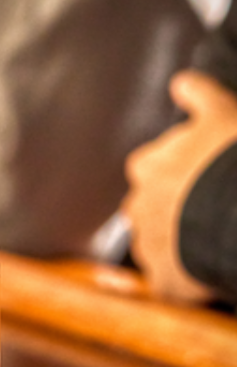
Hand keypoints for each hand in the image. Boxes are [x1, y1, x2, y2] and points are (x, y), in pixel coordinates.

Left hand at [123, 70, 236, 302]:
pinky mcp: (165, 281)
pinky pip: (173, 284)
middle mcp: (138, 204)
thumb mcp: (222, 115)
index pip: (153, 168)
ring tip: (218, 240)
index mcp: (147, 166)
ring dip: (181, 245)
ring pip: (162, 246)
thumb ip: (199, 96)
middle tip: (214, 210)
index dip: (183, 173)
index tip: (206, 177)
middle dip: (177, 210)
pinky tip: (213, 274)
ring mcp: (149, 245)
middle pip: (154, 208)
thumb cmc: (235, 158)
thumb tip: (181, 82)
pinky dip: (189, 281)